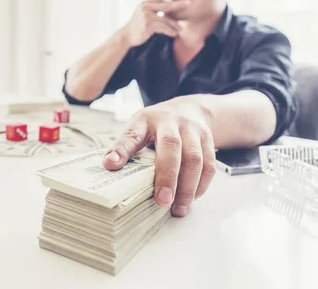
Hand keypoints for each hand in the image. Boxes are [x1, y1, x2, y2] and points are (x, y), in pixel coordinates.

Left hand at [102, 96, 216, 216]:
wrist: (191, 109)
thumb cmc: (158, 126)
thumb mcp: (138, 128)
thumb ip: (126, 147)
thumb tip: (108, 167)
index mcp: (145, 120)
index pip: (132, 135)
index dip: (121, 150)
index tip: (110, 164)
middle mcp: (170, 121)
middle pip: (171, 146)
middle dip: (167, 176)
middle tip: (162, 201)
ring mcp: (192, 129)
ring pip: (195, 158)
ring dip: (187, 187)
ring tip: (178, 208)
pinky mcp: (208, 139)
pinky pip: (209, 165)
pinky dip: (201, 185)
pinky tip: (192, 198)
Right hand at [121, 0, 190, 46]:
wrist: (127, 35)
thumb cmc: (137, 25)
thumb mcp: (142, 12)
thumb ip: (150, 5)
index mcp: (146, 3)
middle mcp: (146, 7)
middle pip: (166, 4)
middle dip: (179, 3)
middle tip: (190, 2)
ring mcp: (147, 15)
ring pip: (166, 19)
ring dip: (174, 25)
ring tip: (180, 29)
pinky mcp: (147, 24)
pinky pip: (163, 27)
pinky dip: (170, 31)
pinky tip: (174, 34)